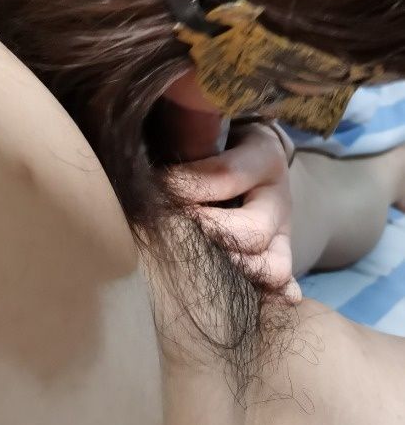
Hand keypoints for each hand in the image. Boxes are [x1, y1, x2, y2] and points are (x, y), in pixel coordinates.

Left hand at [162, 103, 300, 303]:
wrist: (254, 154)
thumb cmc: (220, 139)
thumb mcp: (211, 126)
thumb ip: (186, 135)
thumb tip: (140, 160)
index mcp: (264, 158)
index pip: (224, 175)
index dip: (184, 186)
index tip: (153, 187)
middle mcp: (279, 200)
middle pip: (251, 231)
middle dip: (209, 235)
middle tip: (174, 231)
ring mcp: (283, 234)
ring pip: (274, 265)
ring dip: (236, 271)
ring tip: (203, 265)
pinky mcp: (279, 258)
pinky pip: (284, 284)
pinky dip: (273, 295)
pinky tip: (260, 299)